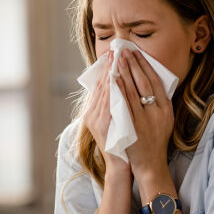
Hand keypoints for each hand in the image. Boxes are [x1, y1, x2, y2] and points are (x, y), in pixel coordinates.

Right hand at [82, 51, 130, 176]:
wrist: (121, 164)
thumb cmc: (122, 142)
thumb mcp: (116, 120)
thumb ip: (115, 105)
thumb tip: (120, 85)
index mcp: (93, 112)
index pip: (101, 85)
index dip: (107, 68)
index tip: (114, 53)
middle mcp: (91, 115)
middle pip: (101, 86)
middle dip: (109, 66)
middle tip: (116, 49)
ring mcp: (95, 121)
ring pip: (103, 92)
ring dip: (111, 74)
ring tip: (118, 58)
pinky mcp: (102, 127)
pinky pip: (108, 104)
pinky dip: (113, 91)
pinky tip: (118, 79)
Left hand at [113, 49, 173, 180]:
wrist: (150, 163)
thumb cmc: (155, 140)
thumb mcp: (164, 119)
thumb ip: (159, 102)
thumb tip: (150, 81)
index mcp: (166, 108)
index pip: (155, 81)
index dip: (145, 65)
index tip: (137, 53)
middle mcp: (158, 112)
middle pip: (145, 82)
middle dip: (134, 64)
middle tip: (124, 50)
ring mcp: (146, 119)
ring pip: (134, 91)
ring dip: (125, 73)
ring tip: (118, 59)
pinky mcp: (134, 127)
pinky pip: (125, 105)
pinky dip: (120, 91)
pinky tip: (114, 80)